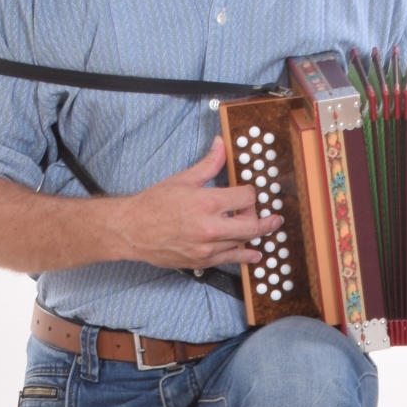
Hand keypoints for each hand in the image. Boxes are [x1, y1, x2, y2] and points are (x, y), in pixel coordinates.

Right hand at [114, 137, 280, 271]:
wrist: (132, 230)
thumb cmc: (153, 204)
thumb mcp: (183, 179)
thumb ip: (208, 164)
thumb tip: (221, 145)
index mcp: (207, 202)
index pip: (247, 197)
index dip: (252, 194)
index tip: (249, 194)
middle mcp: (210, 227)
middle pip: (252, 225)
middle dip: (265, 220)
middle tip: (274, 217)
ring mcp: (207, 248)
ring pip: (243, 243)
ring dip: (255, 236)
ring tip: (264, 230)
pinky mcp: (201, 262)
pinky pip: (230, 260)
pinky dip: (245, 257)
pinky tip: (254, 254)